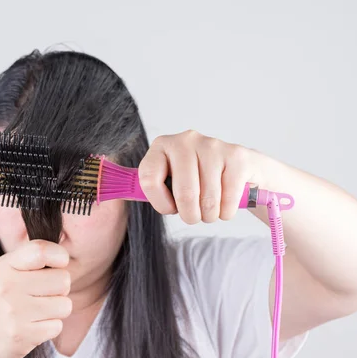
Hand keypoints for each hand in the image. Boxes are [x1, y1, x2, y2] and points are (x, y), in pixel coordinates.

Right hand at [0, 240, 71, 357]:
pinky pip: (57, 326)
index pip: (42, 251)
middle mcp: (9, 286)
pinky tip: (32, 325)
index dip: (59, 255)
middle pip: (63, 280)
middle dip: (60, 288)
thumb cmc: (0, 299)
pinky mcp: (23, 335)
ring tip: (37, 311)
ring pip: (64, 305)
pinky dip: (49, 327)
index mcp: (6, 266)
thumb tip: (64, 254)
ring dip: (56, 310)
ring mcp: (16, 312)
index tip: (58, 264)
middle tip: (43, 294)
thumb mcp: (7, 270)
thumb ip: (33, 257)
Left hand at [138, 130, 261, 223]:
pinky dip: (226, 212)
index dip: (159, 202)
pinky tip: (225, 205)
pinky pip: (228, 199)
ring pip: (208, 199)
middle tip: (194, 217)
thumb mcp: (171, 180)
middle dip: (190, 215)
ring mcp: (212, 146)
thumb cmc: (198, 179)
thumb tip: (115, 194)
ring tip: (210, 210)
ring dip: (209, 215)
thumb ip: (151, 187)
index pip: (148, 178)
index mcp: (162, 146)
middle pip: (184, 193)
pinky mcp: (236, 156)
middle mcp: (185, 140)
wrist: (241, 169)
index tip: (170, 210)